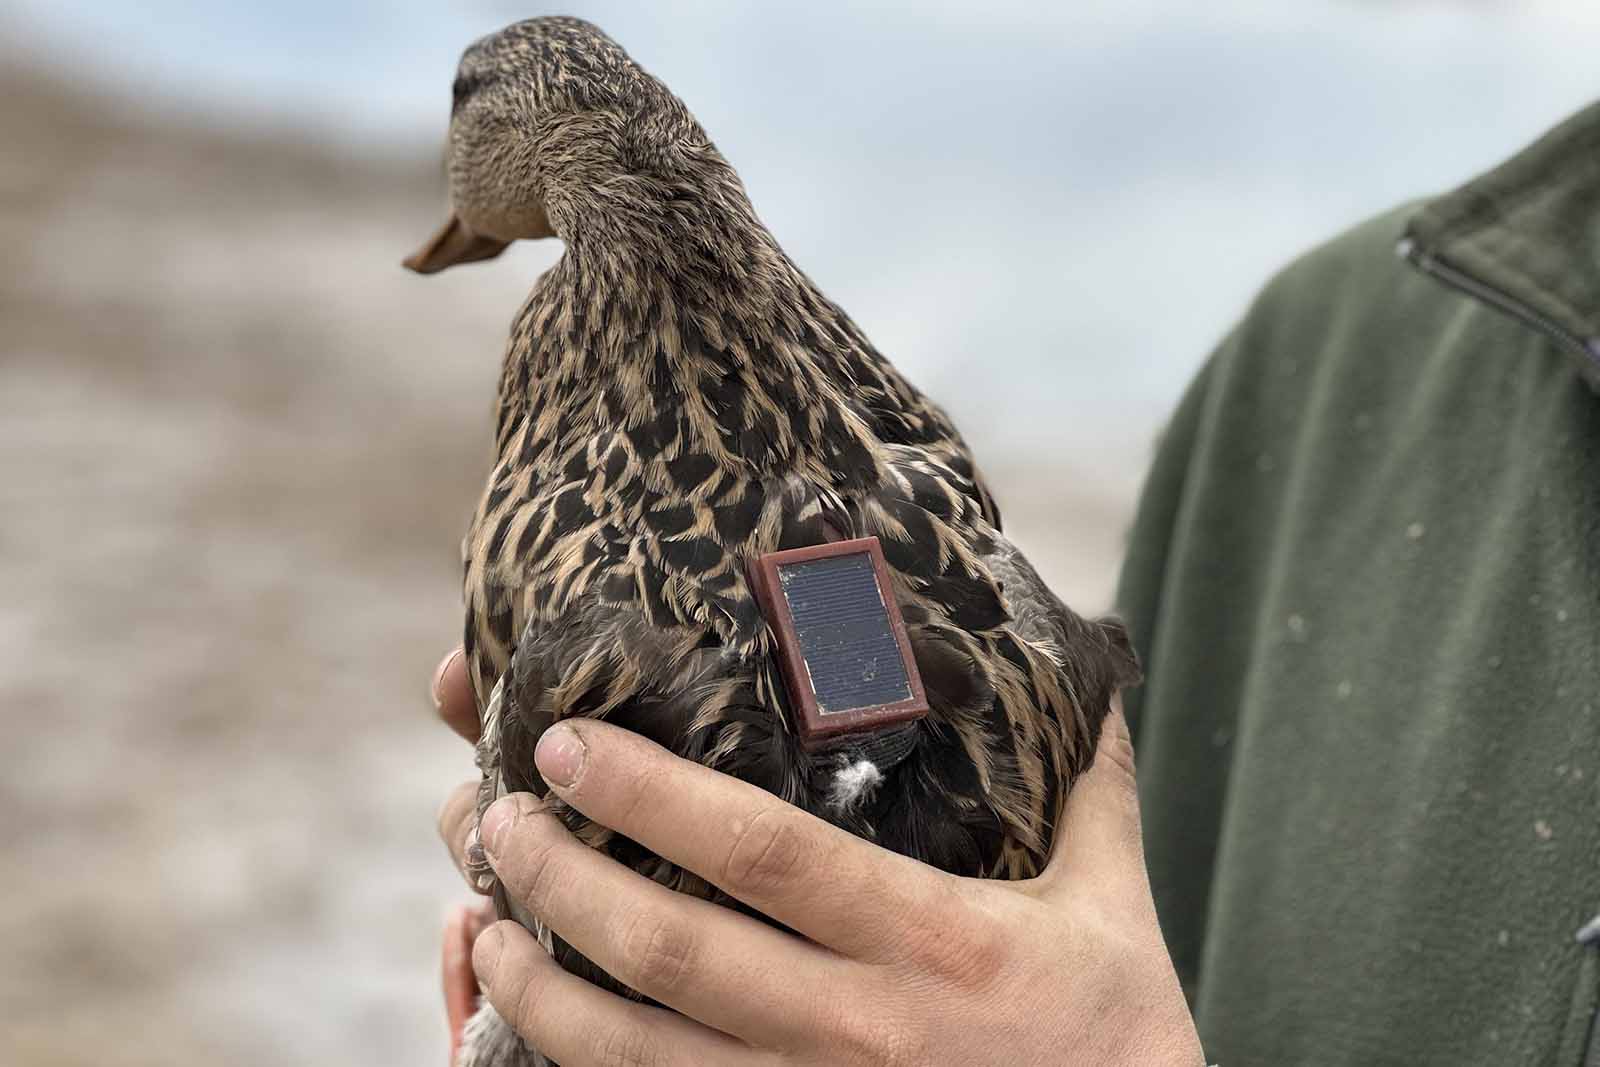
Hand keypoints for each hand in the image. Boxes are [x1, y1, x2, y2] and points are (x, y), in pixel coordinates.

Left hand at [432, 648, 1203, 1065]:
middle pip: (673, 949)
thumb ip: (1090, 786)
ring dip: (542, 986)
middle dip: (562, 878)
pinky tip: (537, 1022)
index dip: (653, 795)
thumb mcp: (1115, 904)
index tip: (569, 742)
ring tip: (479, 918)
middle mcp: (860, 1028)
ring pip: (638, 1054)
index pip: (765, 851)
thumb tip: (1092, 676)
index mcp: (933, 941)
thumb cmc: (1120, 1038)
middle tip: (499, 817)